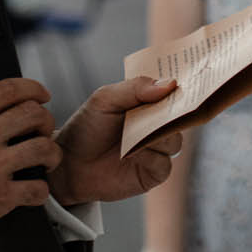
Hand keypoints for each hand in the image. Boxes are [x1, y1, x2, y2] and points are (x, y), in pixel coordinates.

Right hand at [0, 78, 63, 249]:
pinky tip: (33, 191)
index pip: (8, 90)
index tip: (41, 95)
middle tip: (43, 131)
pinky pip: (37, 187)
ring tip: (47, 161)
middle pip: (33, 114)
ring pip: (44, 147)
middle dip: (46, 121)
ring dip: (52, 154)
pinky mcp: (0, 196)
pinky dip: (41, 190)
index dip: (32, 88)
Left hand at [48, 76, 182, 208]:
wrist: (69, 164)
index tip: (181, 80)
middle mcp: (158, 124)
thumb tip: (170, 84)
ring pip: (174, 140)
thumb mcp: (105, 99)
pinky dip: (151, 157)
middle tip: (167, 106)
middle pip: (181, 116)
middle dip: (175, 111)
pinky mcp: (154, 172)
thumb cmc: (87, 128)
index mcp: (149, 102)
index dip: (180, 86)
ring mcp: (158, 149)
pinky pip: (164, 163)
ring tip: (137, 132)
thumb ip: (136, 88)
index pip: (174, 91)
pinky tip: (132, 153)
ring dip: (159, 135)